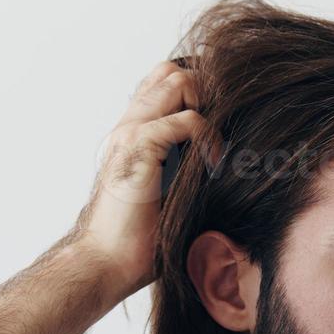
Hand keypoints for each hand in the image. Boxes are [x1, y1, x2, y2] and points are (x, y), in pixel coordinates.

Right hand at [66, 60, 214, 297]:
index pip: (163, 84)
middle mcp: (128, 126)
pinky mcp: (138, 147)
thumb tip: (228, 167)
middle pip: (170, 71)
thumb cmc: (137, 242)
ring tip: (212, 147)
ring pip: (177, 81)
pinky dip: (207, 136)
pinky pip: (187, 119)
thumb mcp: (168, 196)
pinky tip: (212, 164)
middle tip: (216, 133)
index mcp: (132, 135)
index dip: (195, 92)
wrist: (105, 262)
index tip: (217, 126)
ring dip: (205, 107)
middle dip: (203, 92)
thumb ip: (183, 170)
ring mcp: (130, 133)